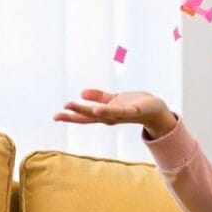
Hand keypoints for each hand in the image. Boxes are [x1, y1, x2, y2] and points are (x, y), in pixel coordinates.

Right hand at [54, 88, 176, 137]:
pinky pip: (119, 111)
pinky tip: (99, 109)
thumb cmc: (135, 105)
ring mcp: (121, 115)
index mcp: (105, 114)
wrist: (156, 109)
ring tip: (73, 107)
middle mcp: (111, 117)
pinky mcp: (133, 111)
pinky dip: (110, 111)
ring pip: (102, 114)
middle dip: (74, 115)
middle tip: (58, 115)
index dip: (71, 116)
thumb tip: (82, 93)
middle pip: (90, 117)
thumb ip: (99, 97)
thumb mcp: (114, 99)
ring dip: (87, 111)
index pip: (85, 116)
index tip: (55, 116)